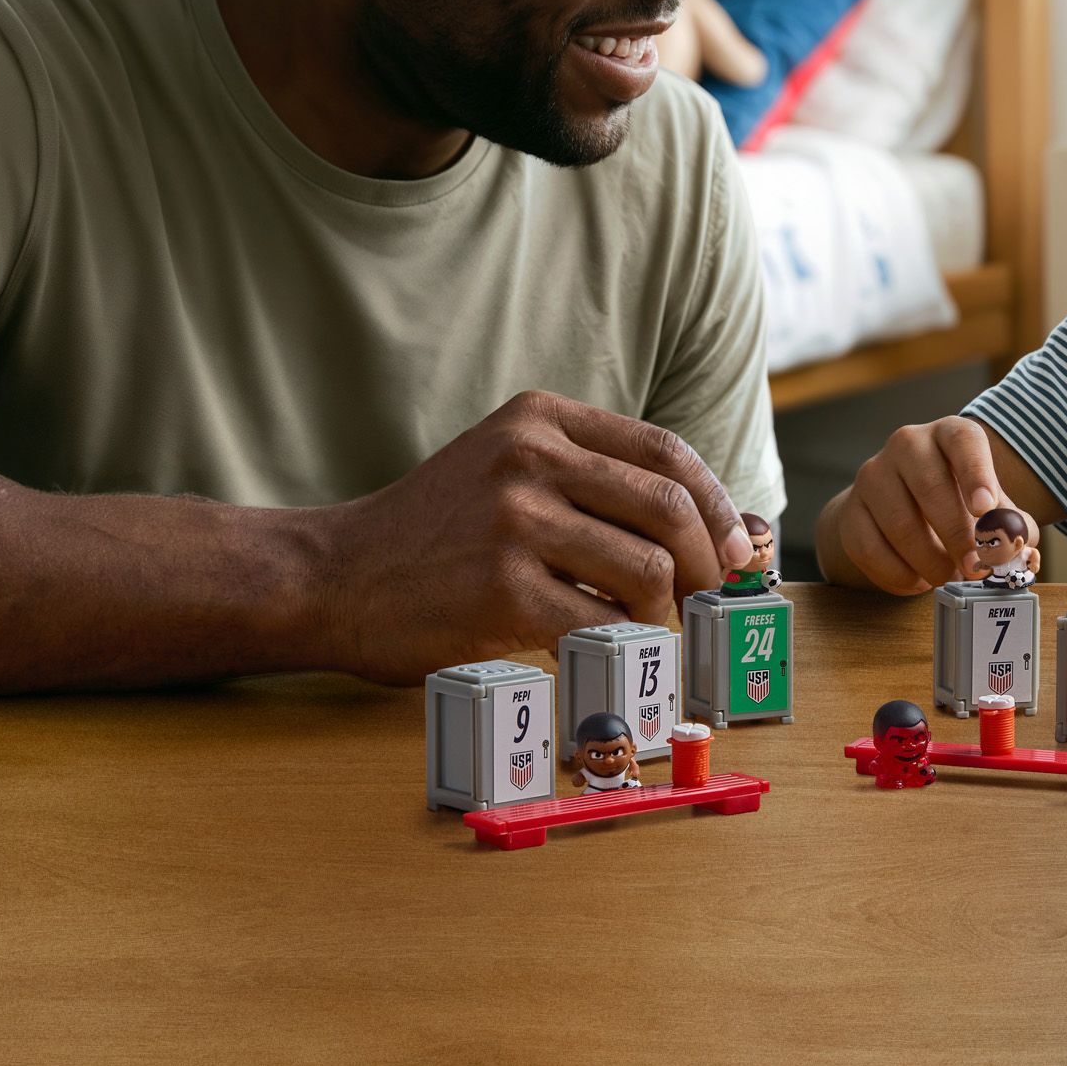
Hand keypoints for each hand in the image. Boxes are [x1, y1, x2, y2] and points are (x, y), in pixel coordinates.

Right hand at [312, 389, 754, 685]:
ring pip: (647, 569)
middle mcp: (531, 458)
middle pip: (668, 507)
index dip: (715, 501)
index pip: (665, 450)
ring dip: (661, 610)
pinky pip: (599, 622)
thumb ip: (590, 480)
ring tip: (640, 624)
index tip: (735, 545)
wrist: (331, 576)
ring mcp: (516, 523)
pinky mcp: (501, 592)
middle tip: (708, 598)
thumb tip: (710, 525)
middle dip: (707, 562)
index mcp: (540, 418)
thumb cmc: (434, 532)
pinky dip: (615, 642)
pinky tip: (599, 647)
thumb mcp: (506, 467)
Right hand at [827, 416, 1024, 594]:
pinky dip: (899, 574)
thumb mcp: (990, 505)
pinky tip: (917, 580)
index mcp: (950, 434)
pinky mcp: (851, 509)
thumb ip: (1013, 527)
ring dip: (929, 561)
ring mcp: (874, 474)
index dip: (976, 473)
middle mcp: (908, 444)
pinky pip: (871, 548)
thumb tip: (1022, 552)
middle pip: (931, 486)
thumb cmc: (957, 501)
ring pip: (900, 523)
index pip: (963, 440)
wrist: (898, 504)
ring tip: (948, 576)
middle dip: (957, 536)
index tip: (985, 509)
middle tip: (974, 569)